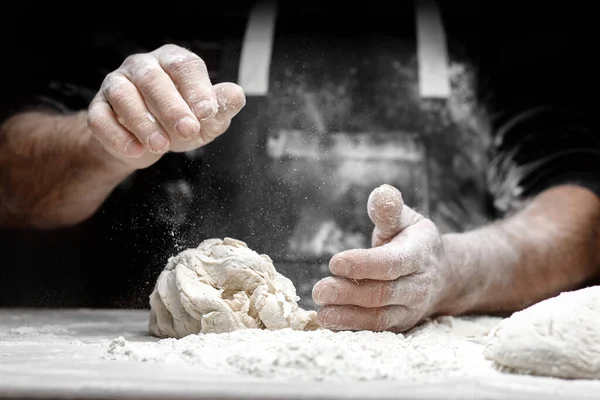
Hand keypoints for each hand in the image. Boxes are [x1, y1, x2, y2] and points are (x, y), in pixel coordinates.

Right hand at [87, 44, 245, 169]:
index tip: (206, 113)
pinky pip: (100, 117)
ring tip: (161, 146)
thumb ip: (221, 107)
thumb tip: (236, 94)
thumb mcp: (207, 119)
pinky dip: (117, 135)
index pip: (185, 66)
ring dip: (143, 122)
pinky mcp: (99, 108)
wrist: (147, 144)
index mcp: (173, 62)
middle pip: (153, 79)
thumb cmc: (181, 123)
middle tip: (188, 131)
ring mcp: (117, 84)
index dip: (197, 88)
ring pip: (123, 95)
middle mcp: (143, 67)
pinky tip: (136, 150)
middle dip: (171, 107)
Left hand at [312, 184, 447, 331]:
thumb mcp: (406, 220)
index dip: (363, 264)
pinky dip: (352, 329)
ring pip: (380, 317)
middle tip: (319, 290)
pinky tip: (330, 323)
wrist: (444, 275)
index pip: (391, 263)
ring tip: (322, 313)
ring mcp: (410, 309)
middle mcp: (418, 285)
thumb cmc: (413, 241)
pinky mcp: (400, 325)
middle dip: (349, 293)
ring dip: (348, 316)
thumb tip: (382, 194)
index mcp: (420, 254)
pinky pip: (376, 331)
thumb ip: (389, 210)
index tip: (334, 262)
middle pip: (382, 293)